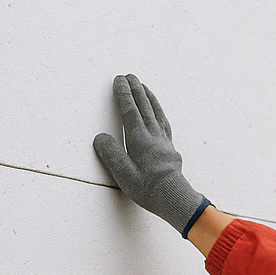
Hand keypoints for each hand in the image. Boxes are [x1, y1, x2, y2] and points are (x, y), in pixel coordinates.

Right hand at [93, 74, 209, 235]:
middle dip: (136, 90)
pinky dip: (159, 111)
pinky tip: (157, 111)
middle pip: (144, 107)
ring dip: (148, 97)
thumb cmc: (148, 189)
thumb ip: (111, 154)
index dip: (124, 94)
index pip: (130, 112)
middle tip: (130, 76)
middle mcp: (153, 136)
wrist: (175, 198)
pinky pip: (164, 122)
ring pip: (156, 113)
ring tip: (144, 86)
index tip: (119, 80)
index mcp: (140, 140)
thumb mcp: (123, 175)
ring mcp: (163, 141)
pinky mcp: (170, 148)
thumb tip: (100, 137)